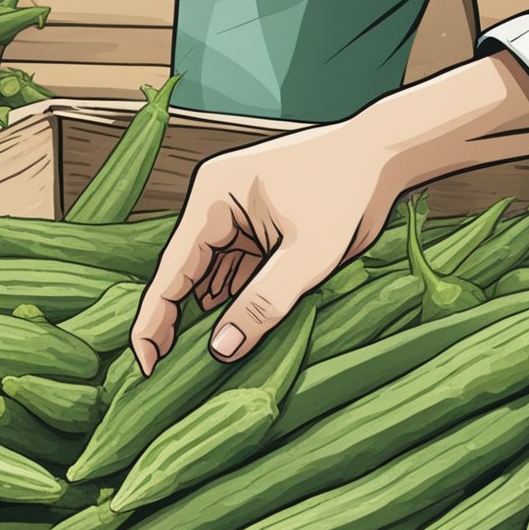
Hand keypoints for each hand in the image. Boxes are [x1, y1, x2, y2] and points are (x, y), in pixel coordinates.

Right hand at [130, 122, 401, 371]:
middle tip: (171, 376)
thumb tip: (221, 349)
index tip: (144, 366)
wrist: (384, 154)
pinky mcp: (260, 225)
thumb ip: (263, 303)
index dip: (153, 322)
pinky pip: (238, 270)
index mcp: (212, 199)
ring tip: (200, 365)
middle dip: (181, 323)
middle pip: (186, 275)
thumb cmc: (349, 190)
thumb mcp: (309, 256)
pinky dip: (237, 300)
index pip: (170, 272)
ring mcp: (237, 214)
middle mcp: (215, 203)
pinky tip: (238, 333)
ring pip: (212, 276)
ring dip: (212, 314)